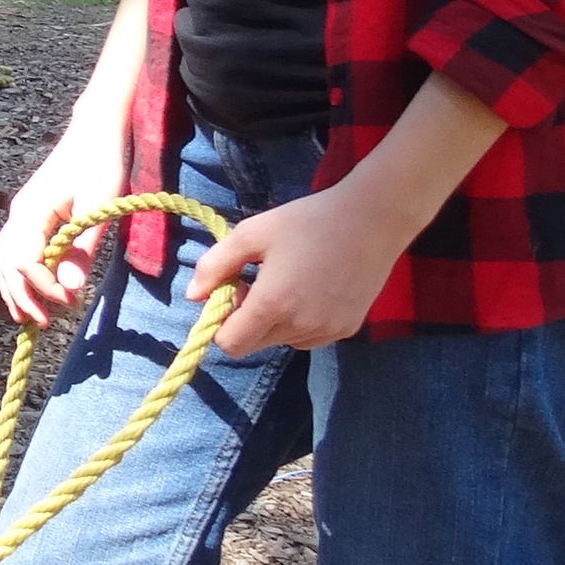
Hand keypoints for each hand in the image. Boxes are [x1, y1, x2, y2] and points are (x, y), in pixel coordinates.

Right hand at [0, 134, 129, 328]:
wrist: (96, 131)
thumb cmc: (101, 163)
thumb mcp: (99, 207)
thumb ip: (82, 248)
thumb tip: (68, 288)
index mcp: (31, 211)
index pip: (25, 261)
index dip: (43, 286)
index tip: (70, 301)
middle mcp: (19, 213)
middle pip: (6, 264)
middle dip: (22, 295)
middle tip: (44, 323)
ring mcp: (22, 212)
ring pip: (4, 258)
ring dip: (14, 288)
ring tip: (28, 316)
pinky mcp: (31, 213)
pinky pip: (14, 249)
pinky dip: (18, 273)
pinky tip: (32, 288)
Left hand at [188, 182, 407, 356]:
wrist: (372, 220)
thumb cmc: (306, 221)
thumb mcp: (251, 234)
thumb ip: (215, 265)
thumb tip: (192, 297)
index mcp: (273, 304)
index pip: (229, 344)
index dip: (221, 322)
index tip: (232, 291)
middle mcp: (300, 327)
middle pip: (254, 343)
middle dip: (245, 319)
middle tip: (258, 280)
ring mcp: (328, 332)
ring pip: (281, 341)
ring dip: (274, 321)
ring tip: (288, 281)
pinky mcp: (347, 329)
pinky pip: (309, 338)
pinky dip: (300, 322)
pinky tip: (311, 289)